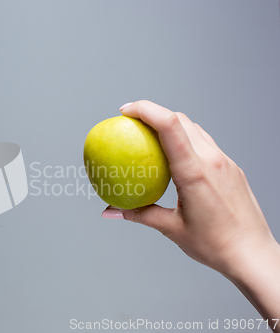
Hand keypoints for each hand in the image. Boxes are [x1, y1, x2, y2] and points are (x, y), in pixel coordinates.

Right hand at [102, 101, 279, 329]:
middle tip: (130, 121)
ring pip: (194, 128)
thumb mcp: (171, 228)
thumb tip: (111, 212)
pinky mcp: (231, 168)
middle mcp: (213, 160)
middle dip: (153, 112)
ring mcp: (225, 162)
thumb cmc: (215, 245)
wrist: (253, 255)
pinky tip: (173, 156)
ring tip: (149, 134)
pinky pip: (204, 143)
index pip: (170, 126)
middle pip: (180, 119)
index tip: (125, 111)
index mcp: (195, 172)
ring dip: (170, 123)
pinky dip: (184, 139)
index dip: (145, 110)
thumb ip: (138, 214)